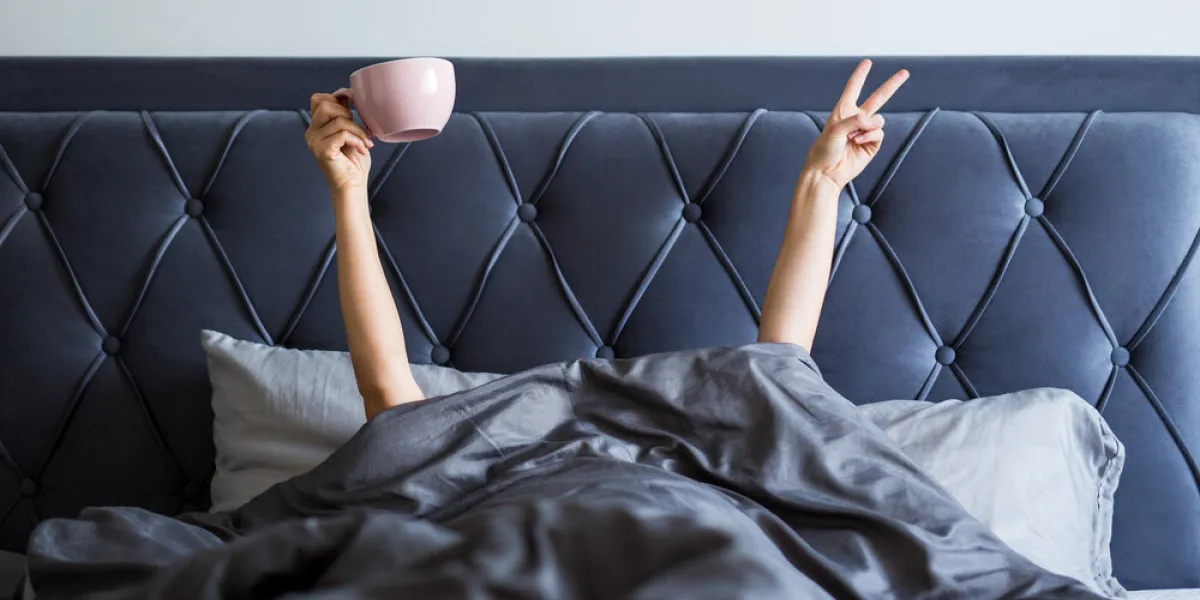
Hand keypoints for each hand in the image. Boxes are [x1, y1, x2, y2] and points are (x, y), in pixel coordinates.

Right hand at [306, 93, 374, 193]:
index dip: (338, 97)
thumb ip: (345, 114)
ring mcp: (314, 142)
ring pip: (338, 120)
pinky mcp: (322, 150)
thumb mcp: (351, 131)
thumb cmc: (354, 162)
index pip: (319, 99)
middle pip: (325, 105)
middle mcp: (311, 133)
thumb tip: (347, 93)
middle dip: (348, 113)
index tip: (355, 105)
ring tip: (366, 142)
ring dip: (358, 130)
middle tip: (359, 130)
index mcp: (316, 126)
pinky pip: (343, 134)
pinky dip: (357, 140)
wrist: (353, 186)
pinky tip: (362, 150)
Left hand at [804, 59, 908, 188]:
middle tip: (905, 72)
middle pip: (878, 98)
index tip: (867, 62)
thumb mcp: (834, 130)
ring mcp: (865, 131)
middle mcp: (856, 119)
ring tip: (853, 138)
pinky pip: (878, 133)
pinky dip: (869, 136)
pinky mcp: (872, 144)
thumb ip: (855, 120)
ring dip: (868, 127)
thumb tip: (875, 121)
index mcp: (843, 111)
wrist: (827, 172)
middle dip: (892, 85)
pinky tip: (857, 143)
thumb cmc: (824, 150)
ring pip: (879, 119)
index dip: (860, 75)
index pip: (853, 88)